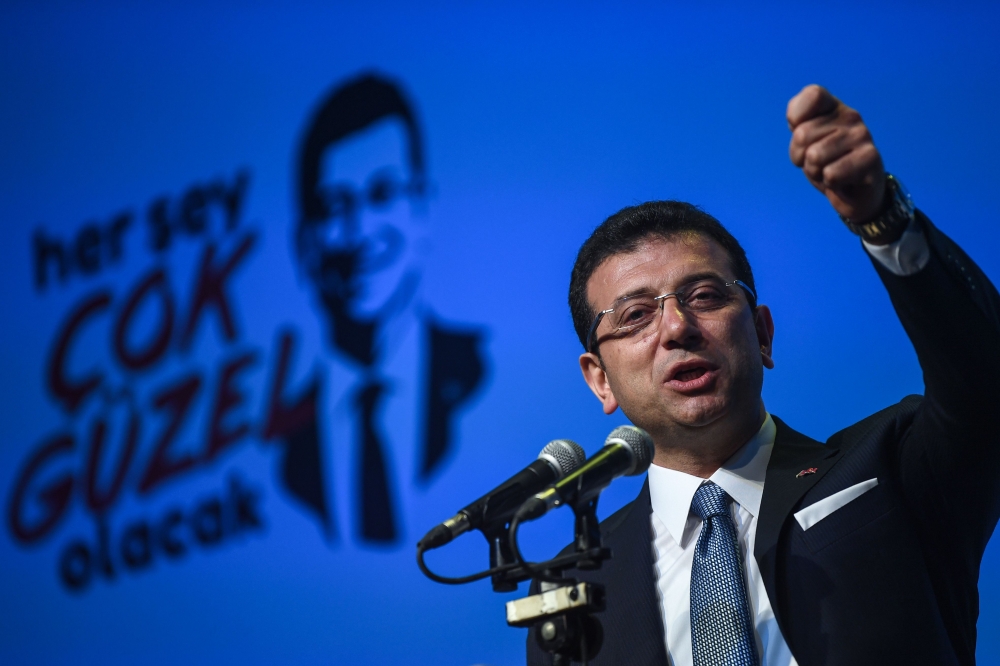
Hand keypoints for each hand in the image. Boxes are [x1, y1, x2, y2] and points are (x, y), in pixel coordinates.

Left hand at [787, 85, 885, 222]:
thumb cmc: (825, 162)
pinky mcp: (871, 158)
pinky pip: (831, 174)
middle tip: (817, 162)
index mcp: (832, 107)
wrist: (854, 193)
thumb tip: (797, 122)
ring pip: (814, 156)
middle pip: (802, 134)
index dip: (796, 118)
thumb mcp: (804, 141)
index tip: (804, 135)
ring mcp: (862, 135)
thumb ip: (797, 122)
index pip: (812, 95)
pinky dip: (830, 183)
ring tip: (828, 170)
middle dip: (801, 156)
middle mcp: (850, 116)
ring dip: (815, 171)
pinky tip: (842, 180)